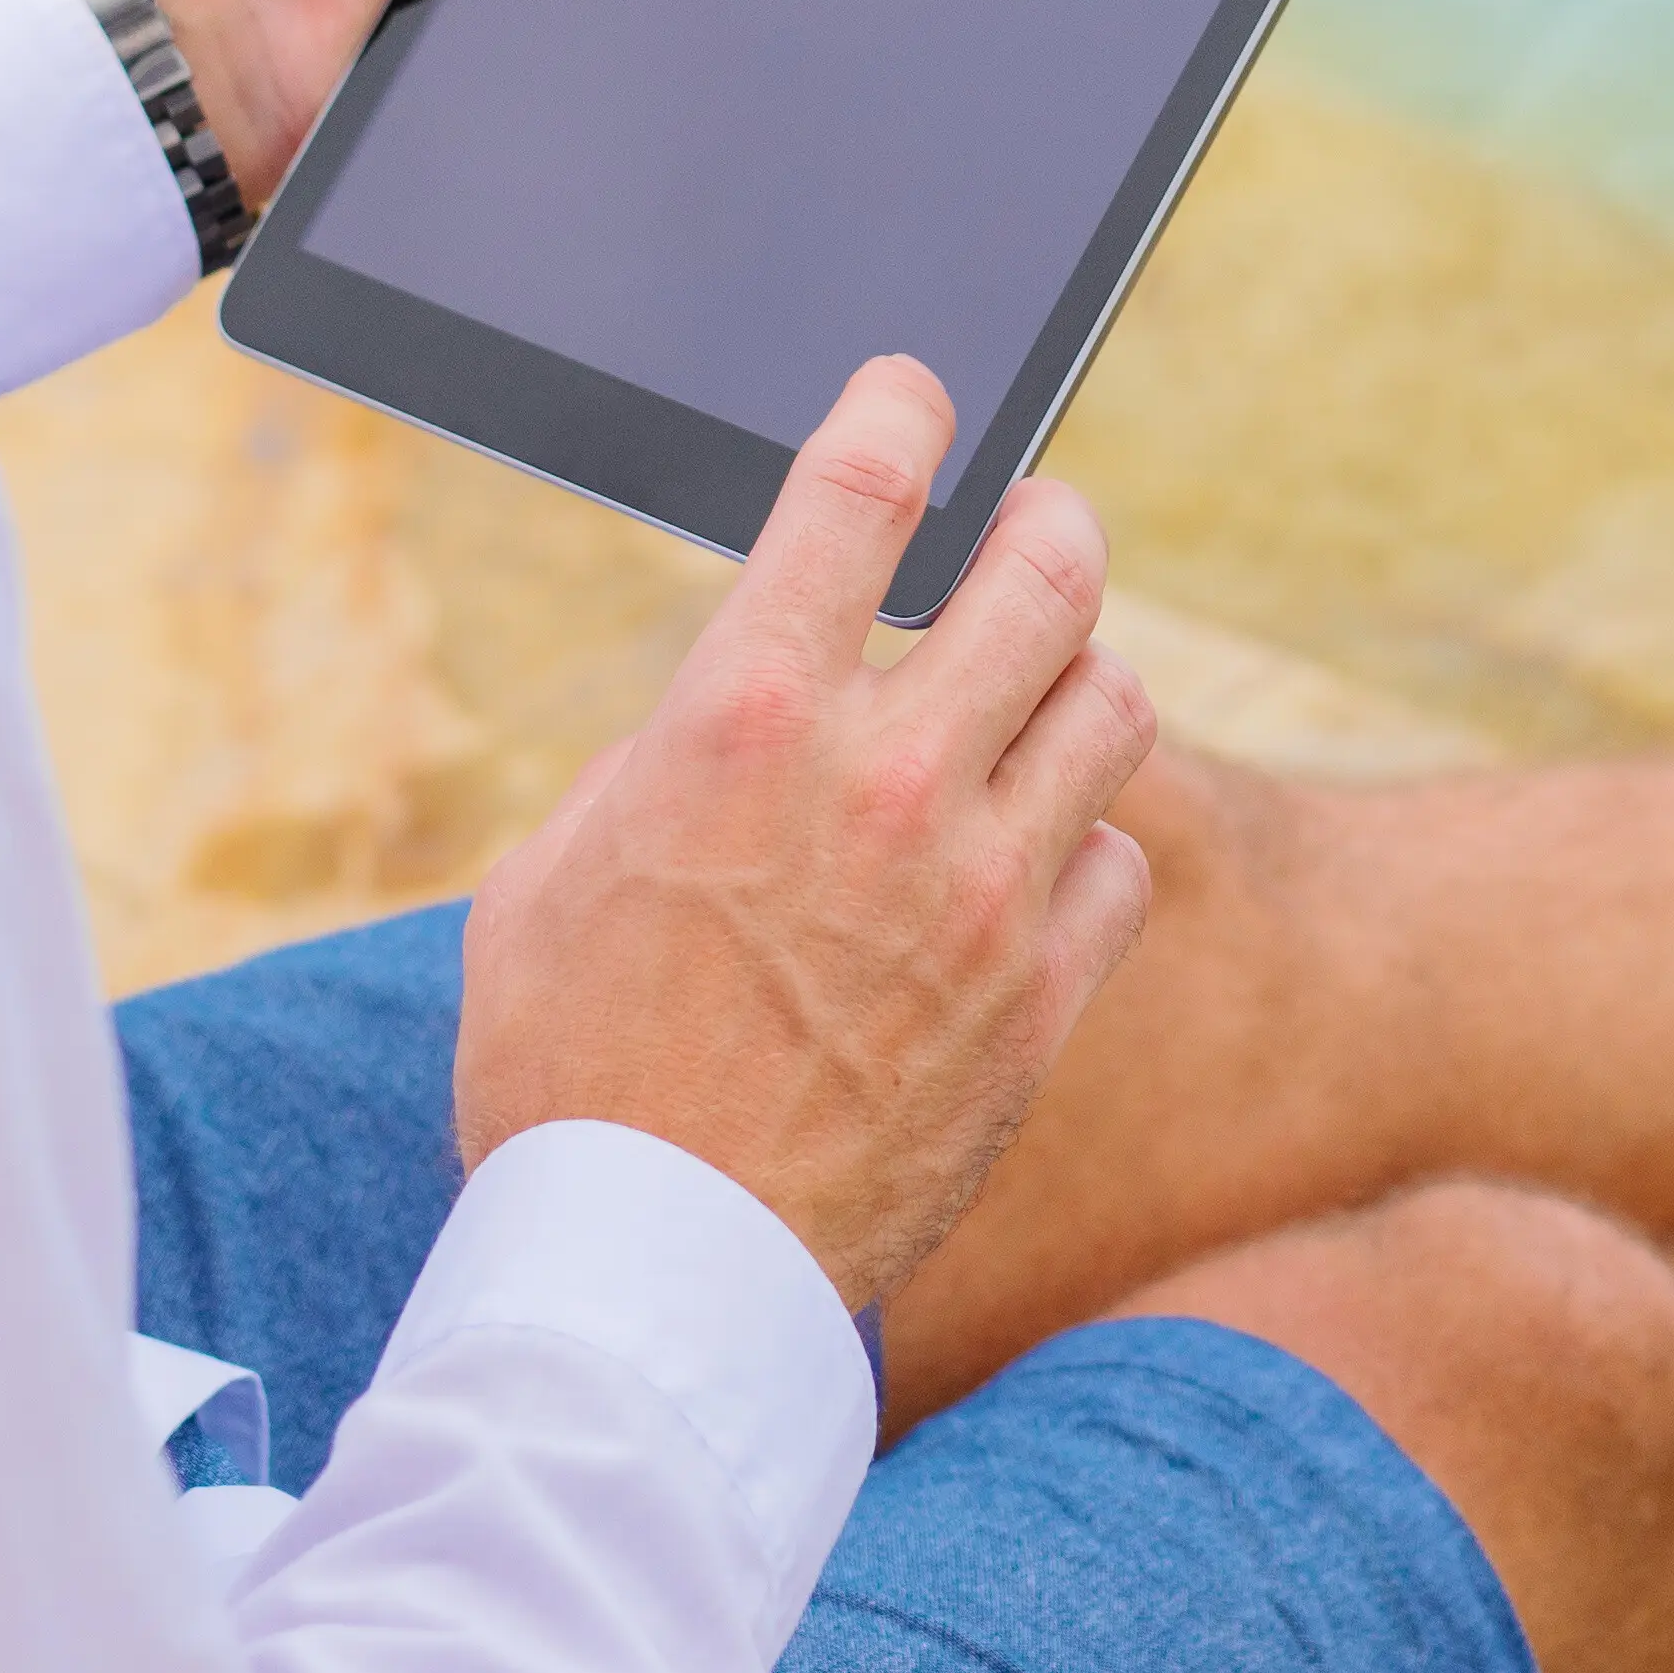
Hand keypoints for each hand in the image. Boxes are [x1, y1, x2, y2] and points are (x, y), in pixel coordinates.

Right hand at [452, 357, 1158, 1307]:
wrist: (652, 1278)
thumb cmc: (563, 1075)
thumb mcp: (553, 874)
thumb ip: (660, 763)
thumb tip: (739, 712)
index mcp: (744, 722)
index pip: (859, 489)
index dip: (901, 409)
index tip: (916, 394)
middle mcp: (886, 784)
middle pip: (1052, 567)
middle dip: (1046, 523)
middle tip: (1028, 532)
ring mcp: (984, 894)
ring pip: (1112, 703)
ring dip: (1075, 679)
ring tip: (1032, 696)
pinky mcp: (1042, 1002)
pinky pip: (1119, 863)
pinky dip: (1082, 847)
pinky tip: (1029, 864)